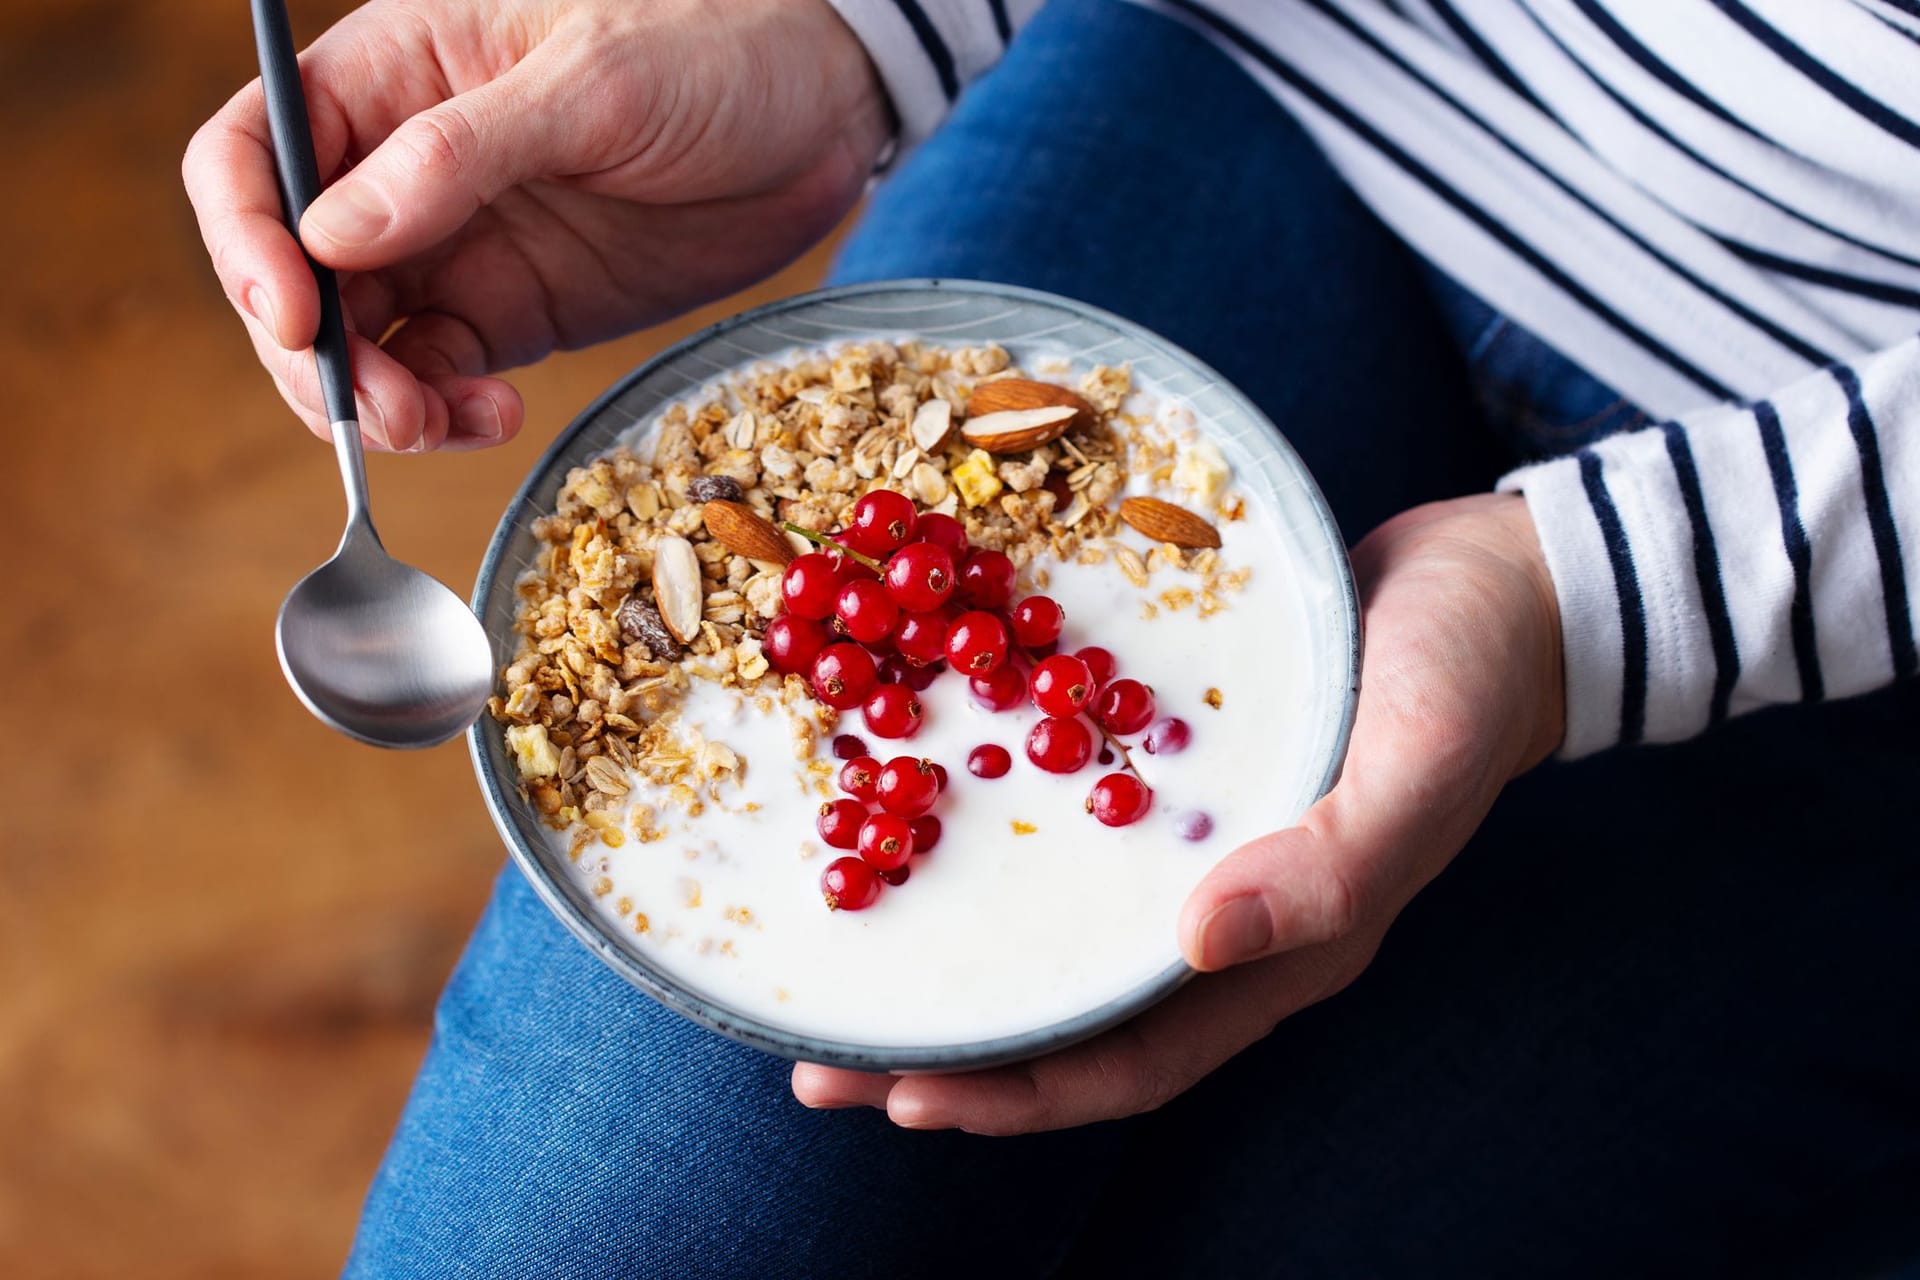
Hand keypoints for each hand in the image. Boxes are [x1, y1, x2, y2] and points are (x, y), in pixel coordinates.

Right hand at [183, 0, 888, 451]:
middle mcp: (400, 165)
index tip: (294, 316)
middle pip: (292, 270)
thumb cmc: (711, 50)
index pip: (256, 157)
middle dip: (314, 350)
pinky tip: (492, 416)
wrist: (822, 109)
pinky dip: (443, 411)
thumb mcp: (593, 84)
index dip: (247, 239)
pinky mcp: (514, 311)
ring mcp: (455, 245)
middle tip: (379, 408)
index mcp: (391, 75)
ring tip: (432, 422)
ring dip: (373, 398)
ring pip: (359, 338)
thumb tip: (332, 236)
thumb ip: (460, 155)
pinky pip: (439, 373)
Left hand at [792, 492, 1565, 1132]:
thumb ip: (1330, 865)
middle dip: (950, 1047)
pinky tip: (917, 805)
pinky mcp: (1169, 769)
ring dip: (953, 950)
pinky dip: (990, 839)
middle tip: (819, 1059)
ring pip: (1053, 926)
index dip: (1016, 1093)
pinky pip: (1066, 827)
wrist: (1492, 580)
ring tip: (844, 943)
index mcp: (1278, 949)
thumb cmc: (1471, 678)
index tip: (901, 1095)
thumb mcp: (1417, 767)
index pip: (1127, 1059)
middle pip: (1066, 1012)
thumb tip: (1197, 945)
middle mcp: (1220, 914)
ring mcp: (1192, 842)